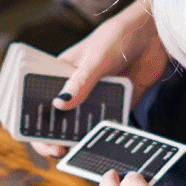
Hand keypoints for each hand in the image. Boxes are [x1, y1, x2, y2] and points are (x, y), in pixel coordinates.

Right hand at [30, 0, 169, 157]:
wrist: (154, 35)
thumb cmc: (118, 36)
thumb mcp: (96, 59)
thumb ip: (80, 82)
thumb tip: (60, 105)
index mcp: (62, 73)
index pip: (39, 98)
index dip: (32, 118)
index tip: (34, 134)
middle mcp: (76, 87)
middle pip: (58, 116)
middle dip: (53, 136)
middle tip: (57, 151)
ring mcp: (96, 97)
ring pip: (81, 124)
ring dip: (78, 138)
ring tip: (76, 151)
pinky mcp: (116, 103)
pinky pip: (107, 123)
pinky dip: (103, 135)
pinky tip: (101, 144)